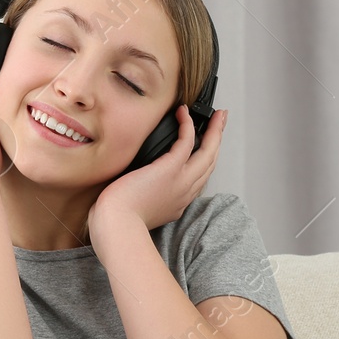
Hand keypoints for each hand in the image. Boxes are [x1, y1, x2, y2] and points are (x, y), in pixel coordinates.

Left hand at [89, 106, 226, 238]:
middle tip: (221, 124)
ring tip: (219, 115)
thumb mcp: (140, 208)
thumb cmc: (119, 219)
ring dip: (216, 131)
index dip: (205, 160)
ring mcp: (181, 181)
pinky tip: (184, 114)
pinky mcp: (170, 169)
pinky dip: (188, 125)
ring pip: (207, 153)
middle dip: (218, 141)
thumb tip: (140, 180)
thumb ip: (146, 195)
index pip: (199, 179)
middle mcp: (185, 192)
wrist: (117, 225)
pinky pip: (187, 141)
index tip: (206, 147)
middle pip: (210, 164)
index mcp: (178, 203)